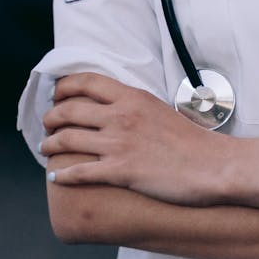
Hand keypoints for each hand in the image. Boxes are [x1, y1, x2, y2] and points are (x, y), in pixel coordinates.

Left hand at [40, 73, 231, 204]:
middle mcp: (122, 117)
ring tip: (46, 148)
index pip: (87, 82)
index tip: (56, 93)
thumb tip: (116, 108)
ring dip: (50, 144)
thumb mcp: (160, 110)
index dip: (64, 86)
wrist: (212, 165)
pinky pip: (80, 171)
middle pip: (70, 110)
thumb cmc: (192, 141)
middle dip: (51, 116)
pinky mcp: (121, 172)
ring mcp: (119, 144)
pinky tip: (56, 176)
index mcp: (133, 97)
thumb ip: (135, 106)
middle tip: (47, 122)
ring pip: (68, 140)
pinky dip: (62, 174)